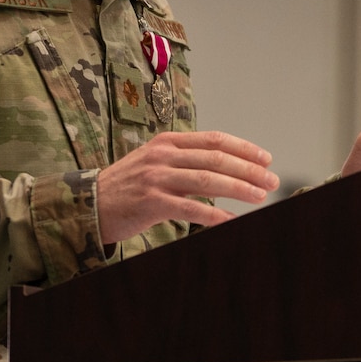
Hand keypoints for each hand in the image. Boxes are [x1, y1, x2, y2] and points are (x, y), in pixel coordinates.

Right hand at [97, 130, 278, 243]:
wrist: (89, 203)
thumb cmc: (127, 186)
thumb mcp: (154, 162)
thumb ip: (185, 161)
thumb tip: (225, 171)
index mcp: (167, 142)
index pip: (214, 140)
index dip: (244, 148)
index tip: (265, 159)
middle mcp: (163, 155)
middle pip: (216, 158)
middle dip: (249, 170)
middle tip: (271, 181)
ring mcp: (156, 177)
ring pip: (207, 180)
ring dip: (238, 188)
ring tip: (260, 197)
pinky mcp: (151, 202)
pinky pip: (190, 209)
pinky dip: (214, 215)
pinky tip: (231, 221)